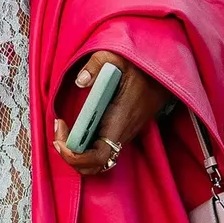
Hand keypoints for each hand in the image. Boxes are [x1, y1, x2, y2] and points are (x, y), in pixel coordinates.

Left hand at [52, 50, 170, 179]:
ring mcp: (121, 135)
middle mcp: (121, 134)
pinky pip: (99, 150)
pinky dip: (82, 146)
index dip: (76, 157)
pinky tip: (73, 126)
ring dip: (75, 152)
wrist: (164, 75)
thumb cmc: (141, 66)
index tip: (62, 137)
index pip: (99, 157)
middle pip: (94, 166)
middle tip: (59, 130)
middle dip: (70, 156)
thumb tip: (80, 81)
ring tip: (63, 128)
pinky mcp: (119, 131)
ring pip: (96, 160)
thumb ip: (97, 64)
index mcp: (120, 121)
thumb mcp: (117, 56)